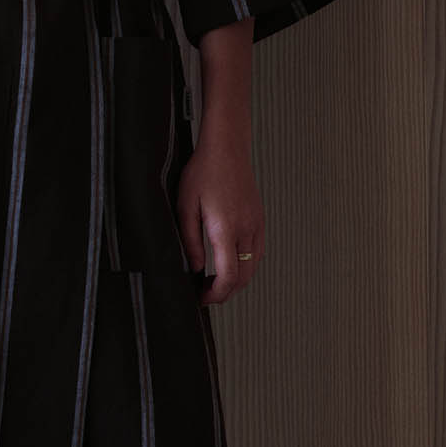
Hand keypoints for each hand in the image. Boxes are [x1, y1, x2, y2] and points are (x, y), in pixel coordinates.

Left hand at [176, 119, 264, 305]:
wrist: (227, 148)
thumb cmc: (203, 172)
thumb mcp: (185, 206)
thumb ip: (190, 240)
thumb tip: (196, 268)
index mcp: (225, 228)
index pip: (229, 276)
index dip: (217, 294)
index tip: (203, 298)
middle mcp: (246, 229)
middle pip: (243, 278)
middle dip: (225, 292)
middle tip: (206, 293)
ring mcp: (256, 224)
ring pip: (252, 267)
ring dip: (236, 280)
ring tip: (215, 280)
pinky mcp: (259, 219)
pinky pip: (257, 252)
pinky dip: (246, 265)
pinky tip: (230, 261)